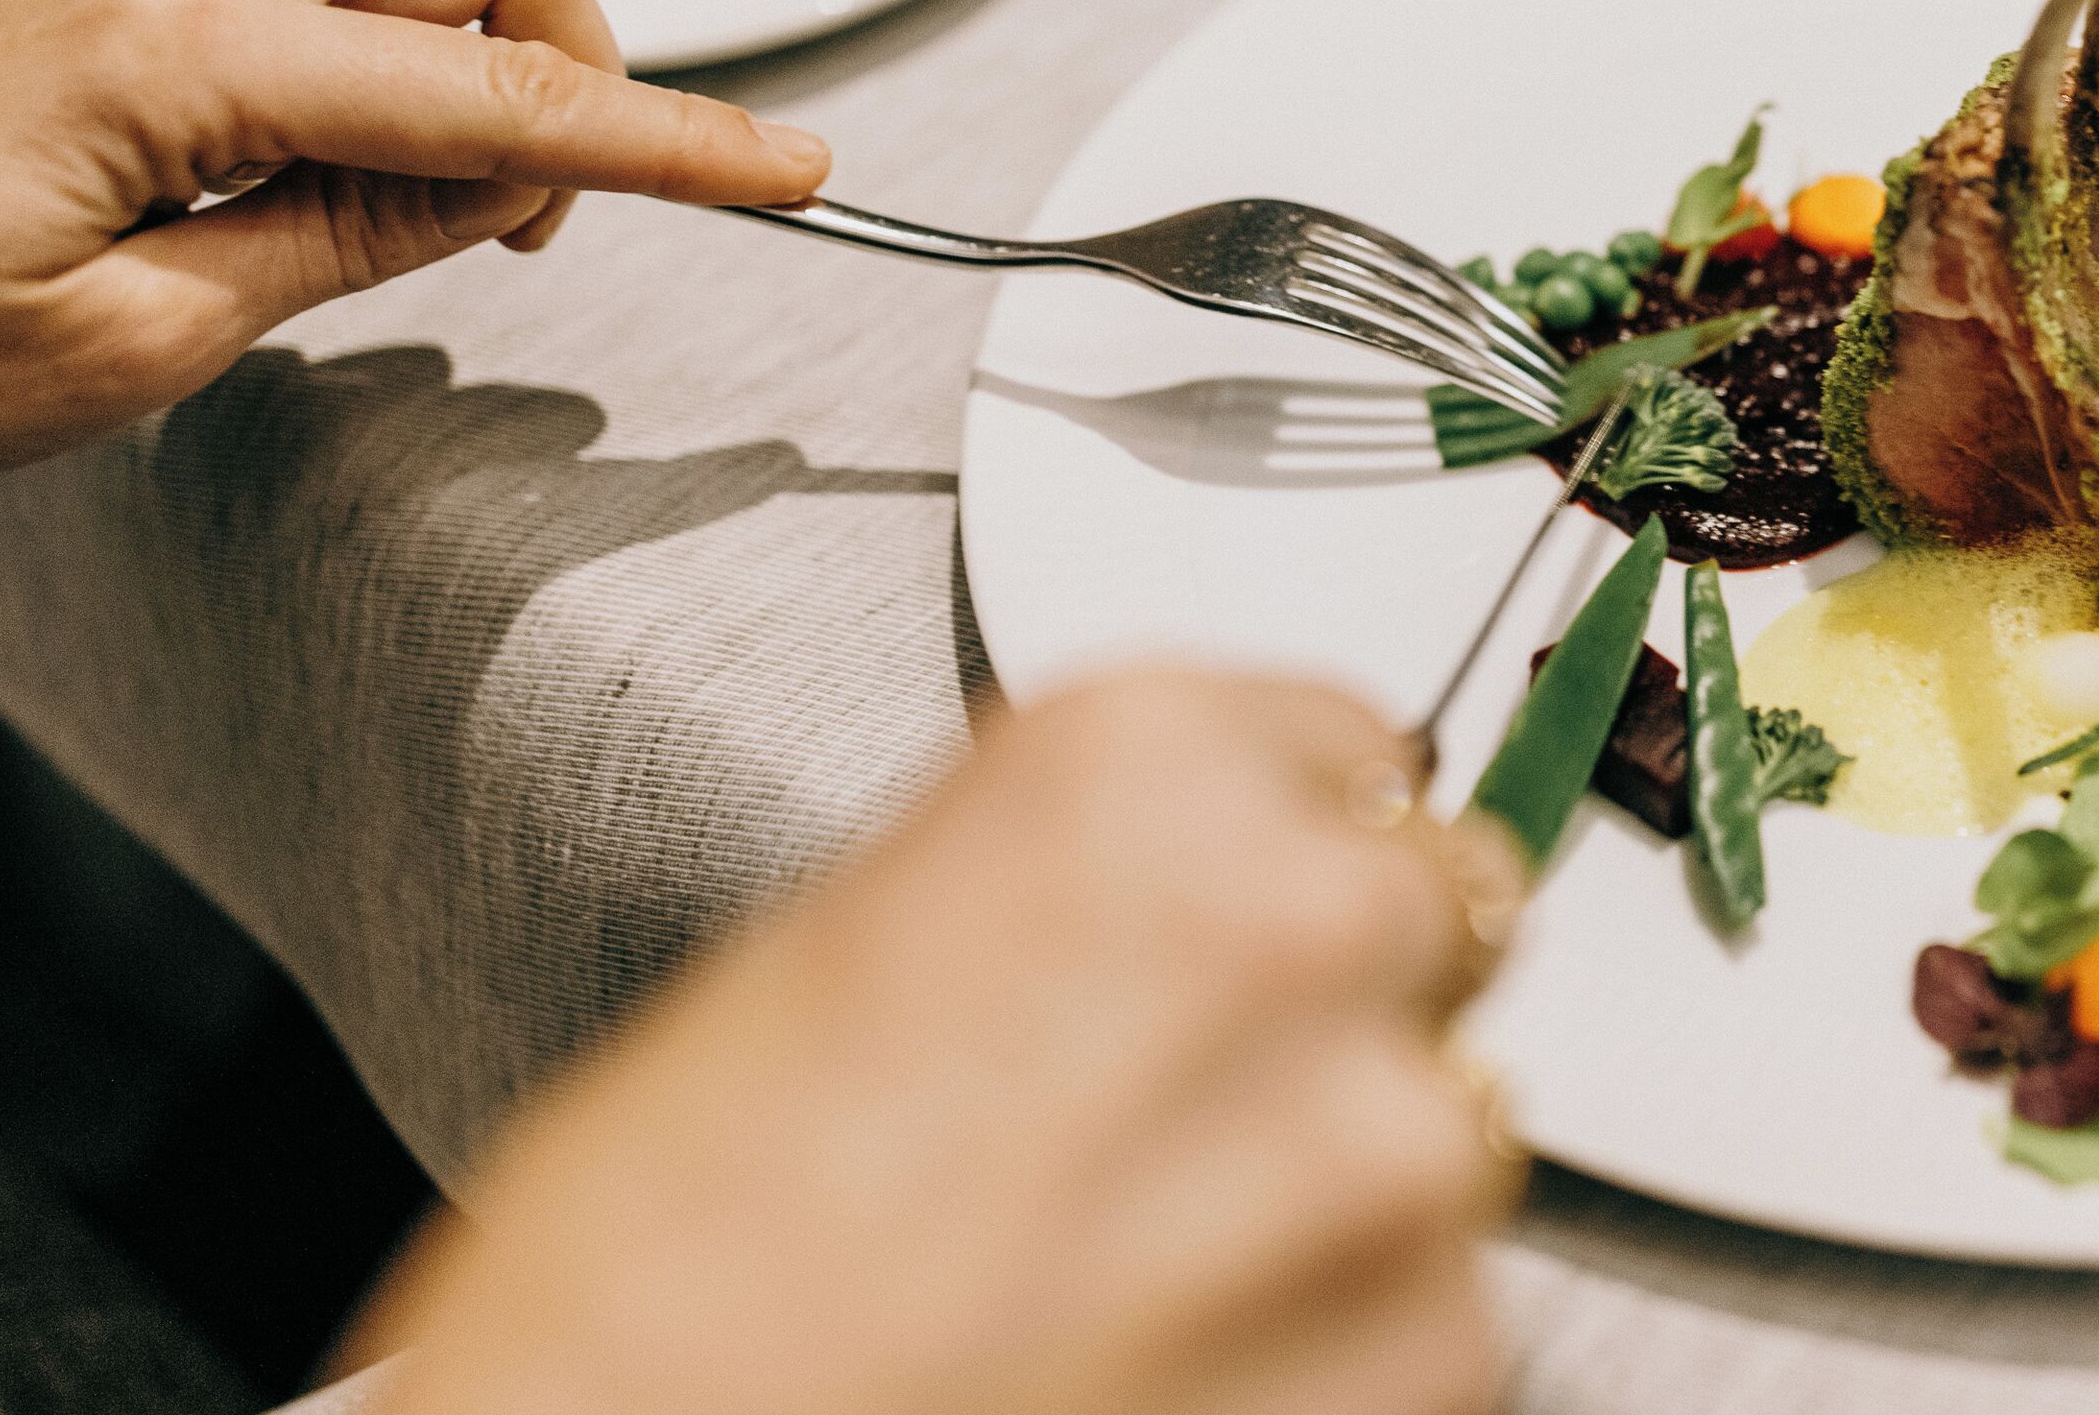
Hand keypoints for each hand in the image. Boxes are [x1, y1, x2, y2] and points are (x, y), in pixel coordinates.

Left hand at [0, 0, 828, 486]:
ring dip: (478, 62)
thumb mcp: (135, 342)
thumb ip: (348, 237)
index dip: (667, 138)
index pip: (500, 88)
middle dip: (571, 62)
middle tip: (520, 222)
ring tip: (405, 213)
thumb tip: (504, 187)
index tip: (785, 169)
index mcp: (174, 39)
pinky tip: (329, 166)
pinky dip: (391, 55)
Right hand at [369, 668, 1527, 1414]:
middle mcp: (1295, 921)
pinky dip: (1342, 1352)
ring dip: (1336, 1196)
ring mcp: (1382, 1146)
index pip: (1350, 747)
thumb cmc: (650, 1277)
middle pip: (1431, 922)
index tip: (1244, 904)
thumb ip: (1074, 883)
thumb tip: (1182, 903)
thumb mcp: (845, 948)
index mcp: (1137, 771)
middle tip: (1162, 1121)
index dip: (1286, 846)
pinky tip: (1169, 1372)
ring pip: (1447, 1131)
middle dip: (1329, 1013)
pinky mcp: (1435, 1352)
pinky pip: (1448, 1314)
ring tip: (1131, 1277)